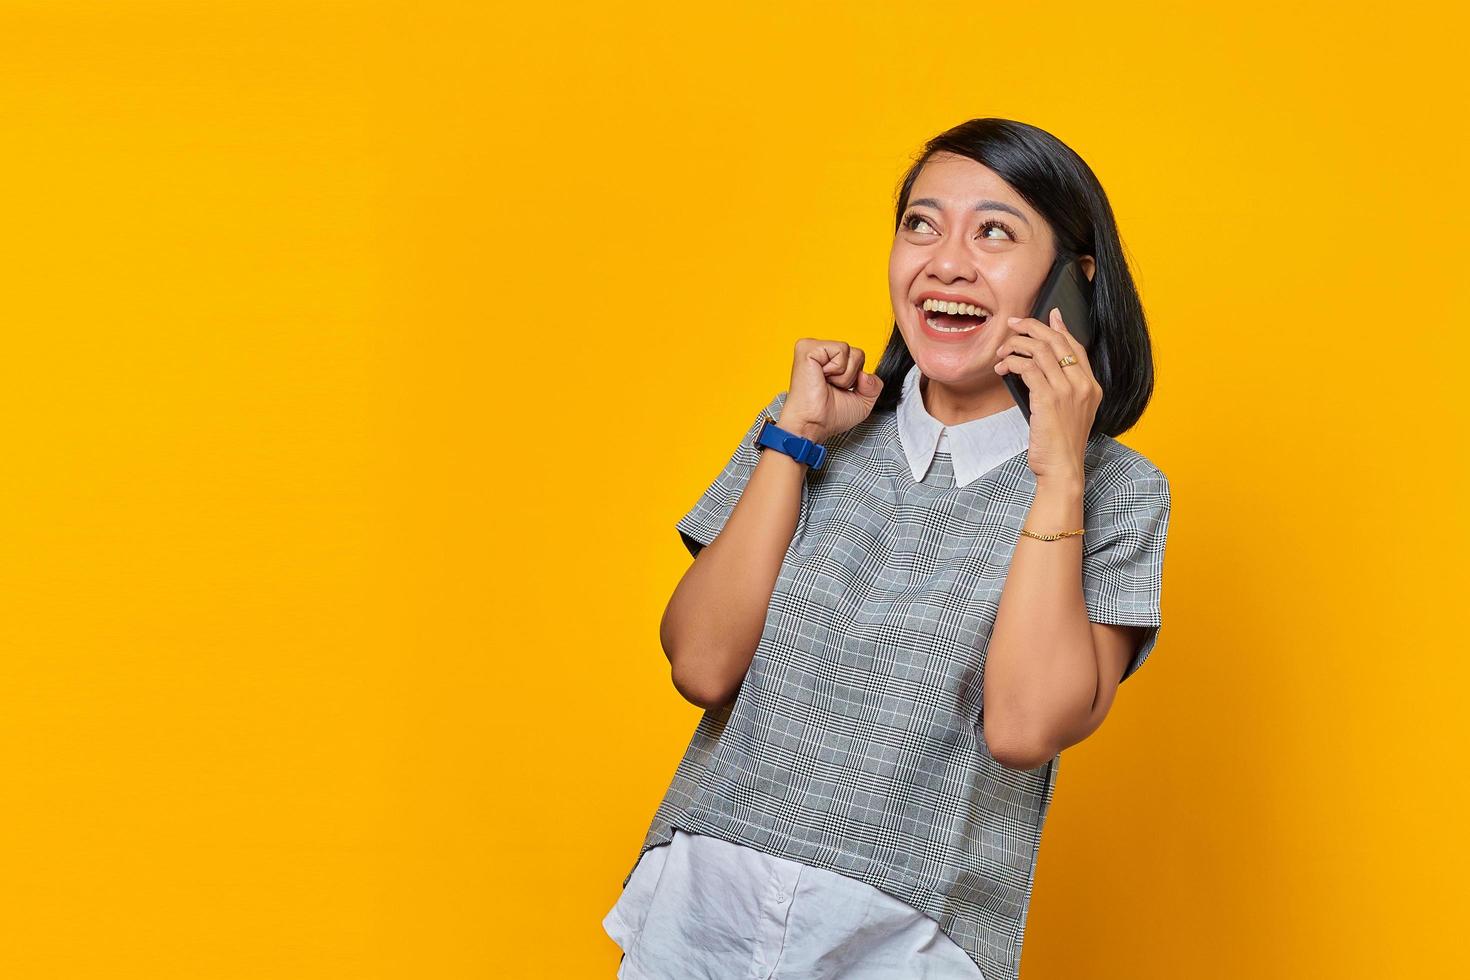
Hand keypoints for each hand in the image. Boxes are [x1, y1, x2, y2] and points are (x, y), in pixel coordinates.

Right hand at [779, 338, 884, 441]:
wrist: (812, 424)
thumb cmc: (829, 417)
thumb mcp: (863, 402)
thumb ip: (874, 385)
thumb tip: (866, 374)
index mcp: (829, 362)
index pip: (858, 357)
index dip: (855, 378)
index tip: (839, 390)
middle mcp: (820, 353)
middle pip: (857, 353)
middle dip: (851, 376)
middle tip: (831, 387)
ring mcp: (812, 347)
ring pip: (850, 351)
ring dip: (844, 375)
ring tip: (826, 383)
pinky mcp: (808, 348)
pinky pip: (841, 349)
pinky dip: (837, 368)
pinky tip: (822, 377)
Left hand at [993, 308, 1100, 486]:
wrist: (1063, 469)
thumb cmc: (1061, 445)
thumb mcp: (1069, 413)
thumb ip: (1064, 390)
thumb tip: (1040, 369)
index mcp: (1092, 387)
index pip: (1076, 347)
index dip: (1061, 328)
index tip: (1049, 315)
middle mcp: (1083, 385)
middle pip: (1057, 342)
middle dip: (1032, 327)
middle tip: (1013, 324)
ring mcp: (1068, 391)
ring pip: (1040, 351)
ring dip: (1016, 345)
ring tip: (1002, 352)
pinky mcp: (1049, 399)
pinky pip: (1028, 368)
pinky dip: (1012, 363)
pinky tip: (1003, 368)